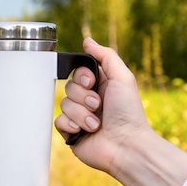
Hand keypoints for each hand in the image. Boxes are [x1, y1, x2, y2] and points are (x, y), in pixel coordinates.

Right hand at [55, 38, 186, 185]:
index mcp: (99, 86)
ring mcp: (79, 117)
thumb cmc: (128, 112)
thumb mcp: (122, 77)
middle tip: (98, 106)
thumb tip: (87, 40)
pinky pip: (58, 122)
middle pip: (68, 87)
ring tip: (97, 124)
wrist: (126, 145)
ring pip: (63, 105)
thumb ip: (105, 55)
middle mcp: (88, 101)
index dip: (81, 77)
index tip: (92, 82)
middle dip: (83, 97)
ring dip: (81, 114)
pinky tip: (84, 132)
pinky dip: (71, 125)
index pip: (77, 73)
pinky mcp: (71, 133)